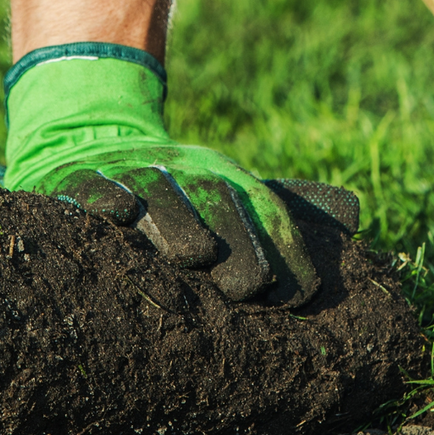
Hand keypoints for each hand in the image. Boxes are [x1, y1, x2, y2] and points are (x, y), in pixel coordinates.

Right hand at [1, 45, 356, 306]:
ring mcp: (130, 172)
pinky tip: (115, 213)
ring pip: (157, 193)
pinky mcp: (77, 178)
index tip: (299, 295)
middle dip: (236, 241)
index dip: (284, 249)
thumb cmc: (180, 187)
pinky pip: (89, 185)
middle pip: (215, 201)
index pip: (264, 212)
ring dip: (176, 221)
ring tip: (194, 255)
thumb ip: (290, 206)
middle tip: (248, 288)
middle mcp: (183, 170)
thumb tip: (356, 214)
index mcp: (226, 177)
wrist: (95, 139)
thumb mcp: (234, 189)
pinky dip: (102, 196)